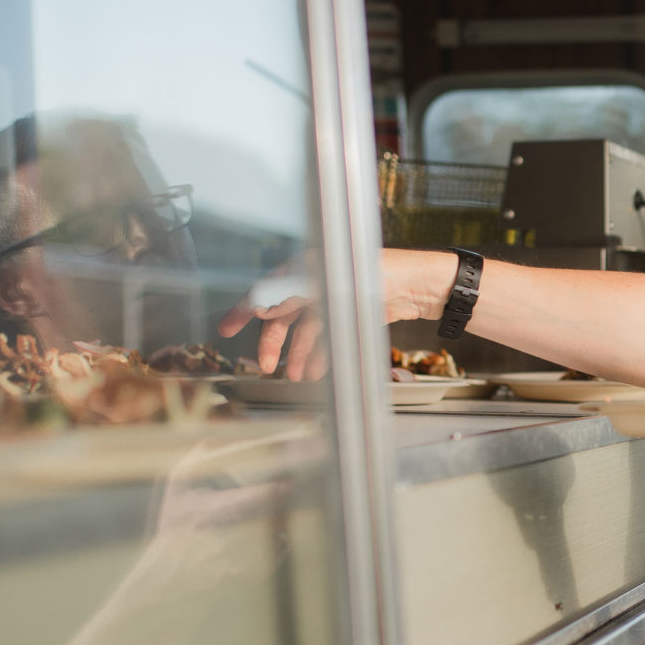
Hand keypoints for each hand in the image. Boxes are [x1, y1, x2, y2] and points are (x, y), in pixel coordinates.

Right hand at [220, 250, 462, 379]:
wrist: (419, 285)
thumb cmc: (375, 275)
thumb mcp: (326, 284)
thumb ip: (291, 294)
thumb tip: (261, 305)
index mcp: (305, 266)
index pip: (265, 290)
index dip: (243, 310)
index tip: (225, 329)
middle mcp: (316, 280)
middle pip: (284, 315)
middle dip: (273, 343)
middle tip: (264, 367)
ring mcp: (334, 297)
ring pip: (306, 330)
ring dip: (299, 355)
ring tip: (295, 378)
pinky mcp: (351, 312)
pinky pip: (327, 336)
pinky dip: (320, 354)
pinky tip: (317, 372)